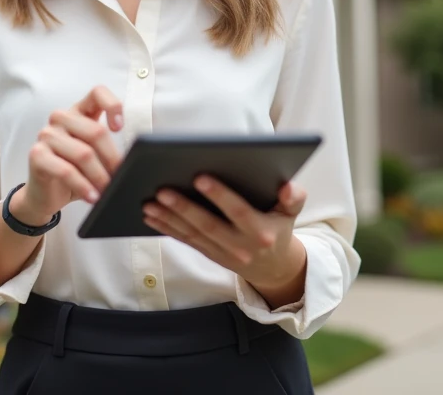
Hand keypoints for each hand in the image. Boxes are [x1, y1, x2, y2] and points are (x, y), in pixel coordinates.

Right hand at [12, 86, 124, 225]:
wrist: (45, 195)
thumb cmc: (74, 172)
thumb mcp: (96, 156)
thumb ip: (108, 148)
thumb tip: (133, 158)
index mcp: (79, 111)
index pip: (97, 93)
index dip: (112, 106)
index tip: (119, 128)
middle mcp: (61, 118)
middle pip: (95, 131)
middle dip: (112, 159)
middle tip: (120, 177)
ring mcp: (47, 135)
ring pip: (83, 153)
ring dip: (99, 177)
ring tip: (107, 191)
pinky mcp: (37, 154)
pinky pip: (65, 170)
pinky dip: (82, 186)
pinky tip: (91, 196)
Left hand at [143, 177, 307, 303]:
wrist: (274, 267)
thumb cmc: (279, 226)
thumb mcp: (291, 213)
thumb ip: (294, 197)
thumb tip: (289, 186)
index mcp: (261, 231)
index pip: (238, 211)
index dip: (219, 195)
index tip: (199, 177)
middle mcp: (241, 246)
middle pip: (208, 225)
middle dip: (184, 208)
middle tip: (162, 190)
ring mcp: (223, 253)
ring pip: (192, 235)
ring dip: (168, 219)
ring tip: (148, 202)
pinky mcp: (209, 255)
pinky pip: (186, 241)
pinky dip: (166, 229)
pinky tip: (150, 215)